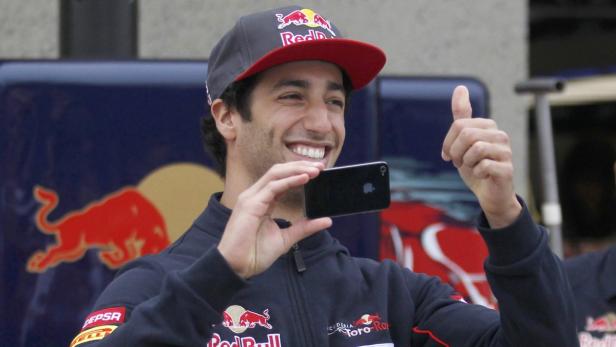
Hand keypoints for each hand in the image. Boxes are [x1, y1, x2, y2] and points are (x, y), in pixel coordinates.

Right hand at [217, 161, 331, 278]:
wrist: (237, 267)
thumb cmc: (255, 254)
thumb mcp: (287, 238)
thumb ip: (305, 227)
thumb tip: (326, 220)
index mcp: (262, 201)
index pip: (282, 178)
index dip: (299, 171)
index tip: (319, 170)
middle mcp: (255, 195)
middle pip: (279, 171)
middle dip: (300, 165)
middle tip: (321, 165)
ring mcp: (251, 198)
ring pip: (276, 173)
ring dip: (297, 169)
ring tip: (315, 170)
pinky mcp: (250, 204)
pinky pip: (273, 187)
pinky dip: (290, 180)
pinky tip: (304, 178)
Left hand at [441, 86, 520, 227]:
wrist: (489, 194)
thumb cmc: (475, 167)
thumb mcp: (463, 141)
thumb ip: (462, 115)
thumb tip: (460, 87)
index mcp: (489, 126)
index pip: (459, 125)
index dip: (448, 142)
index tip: (449, 155)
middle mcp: (500, 135)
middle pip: (467, 134)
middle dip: (456, 152)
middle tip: (459, 163)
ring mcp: (506, 152)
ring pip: (475, 149)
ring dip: (467, 163)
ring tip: (472, 168)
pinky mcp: (507, 169)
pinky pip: (483, 166)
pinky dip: (476, 173)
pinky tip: (482, 176)